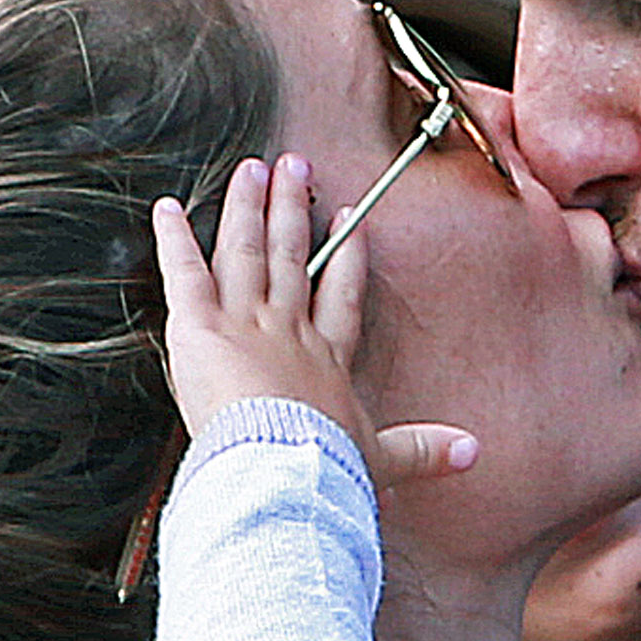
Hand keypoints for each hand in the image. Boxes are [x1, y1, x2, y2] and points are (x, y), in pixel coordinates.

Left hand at [149, 157, 480, 490]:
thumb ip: (422, 452)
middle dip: (292, 209)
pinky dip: (174, 240)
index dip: (348, 257)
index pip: (341, 296)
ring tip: (249, 171)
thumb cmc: (325, 471)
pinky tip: (168, 210)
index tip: (351, 221)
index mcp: (326, 359)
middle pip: (291, 256)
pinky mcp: (201, 328)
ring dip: (247, 208)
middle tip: (294, 167)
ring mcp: (244, 322)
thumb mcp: (380, 461)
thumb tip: (471, 453)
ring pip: (245, 250)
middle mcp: (286, 329)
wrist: (283, 473)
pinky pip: (184, 273)